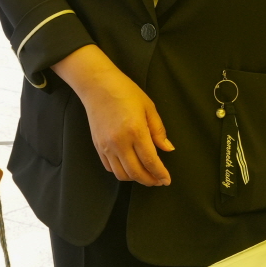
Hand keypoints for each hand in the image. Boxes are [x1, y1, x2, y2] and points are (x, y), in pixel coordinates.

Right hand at [53, 45, 172, 185]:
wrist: (97, 85)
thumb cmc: (126, 92)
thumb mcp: (149, 107)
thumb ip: (158, 130)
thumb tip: (167, 149)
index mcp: (136, 131)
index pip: (150, 161)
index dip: (160, 174)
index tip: (167, 180)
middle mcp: (120, 142)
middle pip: (136, 172)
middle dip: (149, 180)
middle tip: (158, 181)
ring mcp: (106, 146)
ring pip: (121, 174)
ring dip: (135, 179)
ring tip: (145, 175)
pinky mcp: (97, 146)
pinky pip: (110, 167)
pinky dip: (121, 171)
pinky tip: (129, 166)